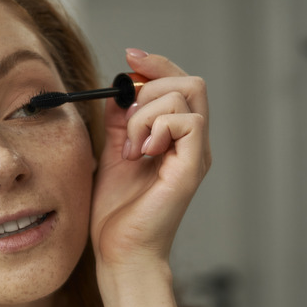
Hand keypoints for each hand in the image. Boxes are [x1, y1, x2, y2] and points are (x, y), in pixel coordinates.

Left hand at [90, 49, 211, 271]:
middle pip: (190, 82)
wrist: (119, 250)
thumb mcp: (112, 153)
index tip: (129, 56)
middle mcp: (191, 144)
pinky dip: (157, 127)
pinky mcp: (192, 168)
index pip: (179, 84)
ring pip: (186, 97)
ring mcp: (195, 155)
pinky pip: (188, 122)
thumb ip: (119, 122)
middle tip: (127, 120)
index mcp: (175, 138)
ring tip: (131, 147)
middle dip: (151, 86)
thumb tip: (120, 90)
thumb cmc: (116, 210)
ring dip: (147, 113)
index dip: (156, 64)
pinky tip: (140, 152)